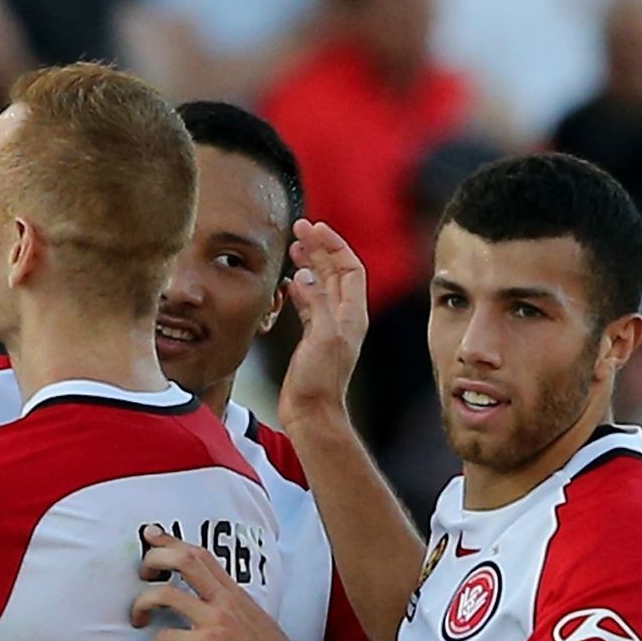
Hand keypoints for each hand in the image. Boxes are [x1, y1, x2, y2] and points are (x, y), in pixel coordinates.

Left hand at [130, 526, 311, 640]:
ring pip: (167, 594)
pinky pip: (167, 636)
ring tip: (138, 614)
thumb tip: (213, 603)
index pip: (201, 555)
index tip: (153, 536)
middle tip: (143, 571)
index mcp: (234, 594)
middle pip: (184, 560)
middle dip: (155, 558)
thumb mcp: (255, 618)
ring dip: (143, 602)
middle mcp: (224, 601)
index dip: (172, 541)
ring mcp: (215, 621)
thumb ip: (232, 606)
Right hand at [278, 219, 369, 425]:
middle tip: (299, 229)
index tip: (314, 228)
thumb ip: (316, 303)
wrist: (312, 413)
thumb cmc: (320, 380)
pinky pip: (309, 303)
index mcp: (352, 314)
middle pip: (335, 272)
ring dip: (310, 264)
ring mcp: (328, 327)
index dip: (334, 245)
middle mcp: (343, 317)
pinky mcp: (312, 338)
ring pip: (322, 285)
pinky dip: (300, 287)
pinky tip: (289, 282)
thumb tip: (306, 275)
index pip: (349, 267)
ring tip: (294, 248)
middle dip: (319, 248)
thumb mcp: (322, 337)